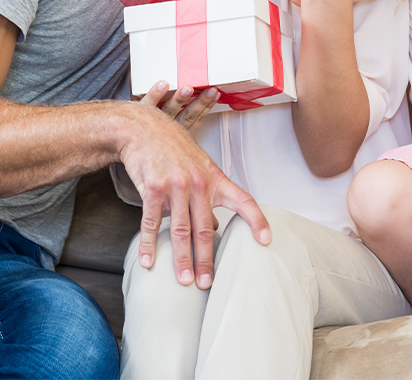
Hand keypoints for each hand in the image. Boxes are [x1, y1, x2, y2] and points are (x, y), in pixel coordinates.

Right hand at [121, 81, 270, 289]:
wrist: (144, 130)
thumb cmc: (173, 148)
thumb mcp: (199, 165)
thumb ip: (208, 195)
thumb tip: (213, 227)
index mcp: (214, 178)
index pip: (243, 199)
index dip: (256, 220)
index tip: (266, 240)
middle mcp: (198, 182)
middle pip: (205, 228)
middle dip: (207, 259)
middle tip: (208, 282)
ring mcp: (175, 186)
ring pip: (181, 230)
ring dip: (182, 259)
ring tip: (184, 281)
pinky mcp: (153, 189)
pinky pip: (152, 223)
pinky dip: (150, 245)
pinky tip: (149, 262)